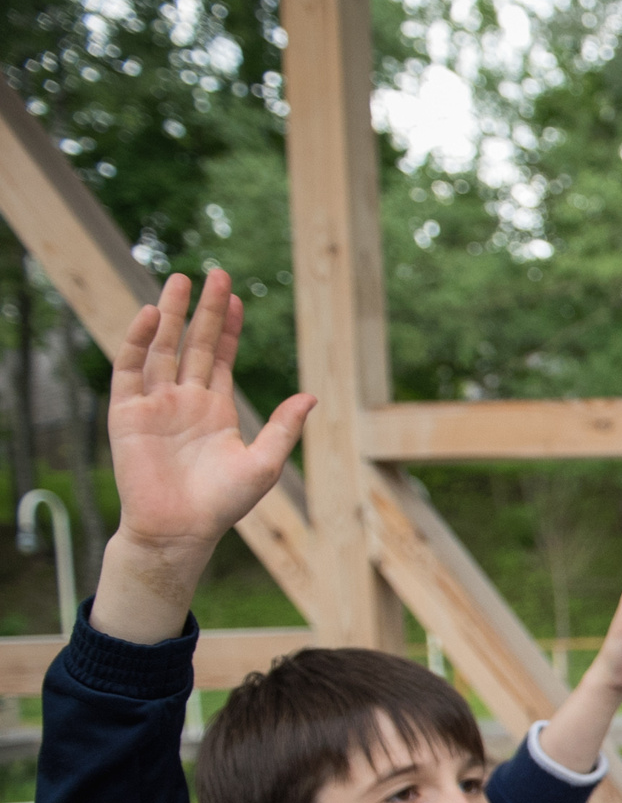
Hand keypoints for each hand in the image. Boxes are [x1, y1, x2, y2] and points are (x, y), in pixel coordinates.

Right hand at [94, 271, 313, 643]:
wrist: (180, 531)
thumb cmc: (223, 505)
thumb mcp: (264, 464)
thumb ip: (285, 429)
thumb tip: (313, 396)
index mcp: (216, 409)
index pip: (223, 357)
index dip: (229, 327)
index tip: (237, 297)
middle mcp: (185, 400)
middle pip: (195, 344)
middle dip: (204, 310)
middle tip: (216, 272)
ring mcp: (155, 404)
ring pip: (162, 349)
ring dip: (171, 315)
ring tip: (180, 281)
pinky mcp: (127, 413)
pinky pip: (131, 370)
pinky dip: (138, 342)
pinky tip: (152, 316)